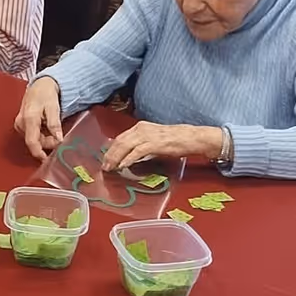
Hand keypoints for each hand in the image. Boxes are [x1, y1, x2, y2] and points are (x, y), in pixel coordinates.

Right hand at [15, 76, 65, 159]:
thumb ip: (54, 124)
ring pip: (34, 139)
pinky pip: (32, 135)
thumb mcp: (53, 107)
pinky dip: (41, 134)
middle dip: (48, 142)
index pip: (32, 142)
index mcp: (28, 119)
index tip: (46, 160)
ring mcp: (20, 124)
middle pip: (35, 142)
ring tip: (52, 126)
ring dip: (45, 138)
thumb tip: (58, 139)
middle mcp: (21, 123)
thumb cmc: (46, 93)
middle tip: (58, 135)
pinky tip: (46, 126)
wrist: (39, 85)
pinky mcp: (21, 125)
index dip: (39, 153)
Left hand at [103, 122, 226, 171]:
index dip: (111, 149)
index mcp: (140, 127)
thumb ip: (141, 144)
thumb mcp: (153, 139)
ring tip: (111, 168)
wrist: (190, 137)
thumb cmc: (174, 139)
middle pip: (119, 142)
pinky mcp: (154, 143)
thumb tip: (129, 155)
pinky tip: (123, 166)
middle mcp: (141, 129)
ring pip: (125, 146)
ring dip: (116, 158)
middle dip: (110, 155)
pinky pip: (137, 152)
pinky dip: (128, 159)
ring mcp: (147, 135)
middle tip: (105, 166)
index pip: (120, 137)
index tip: (106, 159)